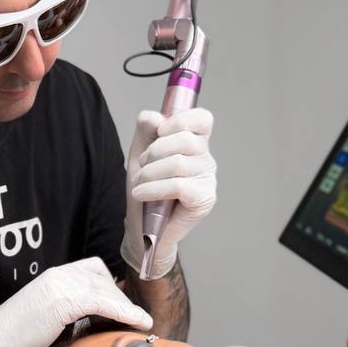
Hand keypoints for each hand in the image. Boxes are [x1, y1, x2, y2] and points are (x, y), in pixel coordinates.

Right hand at [0, 257, 152, 346]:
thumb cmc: (14, 341)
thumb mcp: (44, 317)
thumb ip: (66, 311)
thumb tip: (90, 321)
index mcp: (52, 277)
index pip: (93, 269)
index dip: (111, 285)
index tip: (122, 305)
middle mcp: (57, 276)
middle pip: (103, 278)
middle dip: (122, 298)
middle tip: (137, 318)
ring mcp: (59, 287)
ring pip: (106, 289)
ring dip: (128, 307)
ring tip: (143, 322)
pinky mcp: (61, 302)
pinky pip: (103, 302)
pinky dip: (124, 312)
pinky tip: (136, 323)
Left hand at [120, 107, 216, 279]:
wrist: (143, 229)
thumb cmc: (145, 191)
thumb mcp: (140, 154)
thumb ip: (146, 130)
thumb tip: (156, 117)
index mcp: (196, 144)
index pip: (202, 119)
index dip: (180, 120)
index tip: (161, 131)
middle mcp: (206, 160)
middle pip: (185, 139)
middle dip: (154, 151)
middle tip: (142, 168)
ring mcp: (208, 180)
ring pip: (178, 163)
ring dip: (149, 173)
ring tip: (139, 185)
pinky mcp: (204, 200)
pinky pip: (179, 185)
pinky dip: (154, 188)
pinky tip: (141, 194)